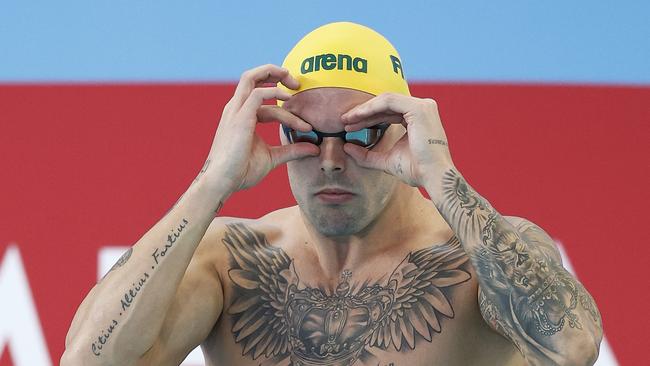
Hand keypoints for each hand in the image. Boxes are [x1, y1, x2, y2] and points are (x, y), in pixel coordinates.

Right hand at [206, 64, 318, 192]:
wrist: (222, 182)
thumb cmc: (241, 171)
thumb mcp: (272, 158)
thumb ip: (292, 150)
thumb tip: (314, 148)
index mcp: (240, 115)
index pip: (263, 99)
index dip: (286, 107)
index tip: (306, 125)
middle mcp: (236, 108)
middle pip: (251, 77)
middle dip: (274, 72)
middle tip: (296, 83)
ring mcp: (236, 111)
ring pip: (251, 78)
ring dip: (274, 74)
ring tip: (295, 85)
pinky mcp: (240, 117)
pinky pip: (258, 94)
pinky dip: (274, 93)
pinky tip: (288, 102)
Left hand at [341, 93, 453, 186]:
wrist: (433, 177)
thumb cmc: (416, 170)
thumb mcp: (386, 160)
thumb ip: (367, 155)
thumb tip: (347, 147)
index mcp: (417, 118)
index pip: (388, 112)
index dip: (368, 117)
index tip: (349, 125)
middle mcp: (422, 108)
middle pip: (385, 105)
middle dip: (363, 112)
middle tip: (344, 121)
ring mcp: (423, 106)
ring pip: (385, 100)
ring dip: (364, 109)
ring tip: (348, 120)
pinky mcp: (419, 108)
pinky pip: (389, 102)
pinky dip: (371, 108)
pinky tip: (357, 117)